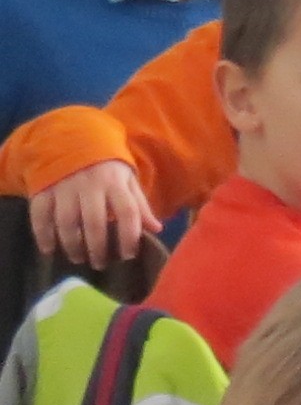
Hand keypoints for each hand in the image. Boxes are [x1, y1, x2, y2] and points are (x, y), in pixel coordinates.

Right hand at [37, 161, 155, 265]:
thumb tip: (156, 229)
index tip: (129, 255)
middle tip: (100, 264)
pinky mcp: (43, 188)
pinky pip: (40, 214)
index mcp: (115, 183)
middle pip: (95, 222)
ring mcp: (64, 186)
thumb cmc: (106, 168)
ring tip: (78, 259)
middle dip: (98, 248)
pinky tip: (48, 249)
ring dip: (72, 245)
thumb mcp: (127, 181)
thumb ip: (139, 205)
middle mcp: (90, 185)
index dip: (130, 236)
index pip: (128, 213)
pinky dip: (43, 234)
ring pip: (67, 221)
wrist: (71, 140)